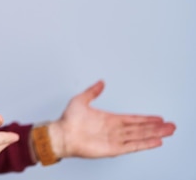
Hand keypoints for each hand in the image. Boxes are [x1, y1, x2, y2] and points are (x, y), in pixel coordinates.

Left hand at [48, 80, 175, 158]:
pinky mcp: (112, 149)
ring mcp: (114, 140)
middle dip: (156, 127)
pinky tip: (155, 142)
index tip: (158, 118)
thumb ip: (93, 91)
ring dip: (154, 134)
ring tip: (169, 132)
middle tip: (171, 126)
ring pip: (140, 136)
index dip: (146, 118)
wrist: (61, 134)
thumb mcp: (81, 100)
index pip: (132, 119)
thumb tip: (101, 82)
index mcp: (109, 119)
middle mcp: (114, 130)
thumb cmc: (68, 120)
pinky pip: (132, 146)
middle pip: (140, 128)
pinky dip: (144, 144)